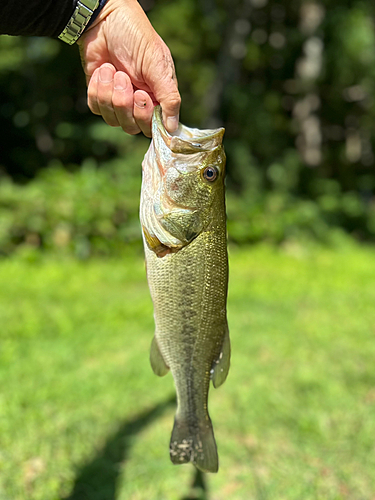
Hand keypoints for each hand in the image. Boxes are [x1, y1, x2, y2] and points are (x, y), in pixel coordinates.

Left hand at [78, 0, 180, 136]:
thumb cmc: (137, 38)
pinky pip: (96, 108)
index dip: (144, 117)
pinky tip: (102, 70)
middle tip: (123, 76)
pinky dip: (97, 90)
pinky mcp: (99, 95)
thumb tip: (173, 128)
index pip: (152, 126)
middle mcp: (137, 103)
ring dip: (109, 93)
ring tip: (112, 69)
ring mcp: (117, 100)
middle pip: (131, 127)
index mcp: (157, 98)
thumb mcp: (158, 67)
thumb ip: (169, 98)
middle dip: (124, 103)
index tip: (140, 94)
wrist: (105, 20)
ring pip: (112, 120)